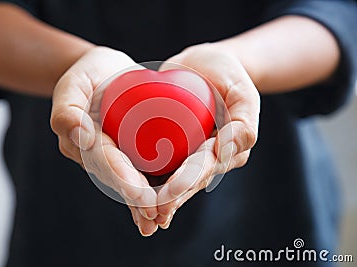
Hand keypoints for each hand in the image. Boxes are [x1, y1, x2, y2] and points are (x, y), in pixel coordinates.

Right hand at [50, 46, 158, 235]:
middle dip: (136, 197)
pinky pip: (138, 174)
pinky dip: (149, 193)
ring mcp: (113, 156)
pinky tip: (160, 212)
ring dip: (142, 204)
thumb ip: (67, 108)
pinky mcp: (128, 153)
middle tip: (155, 213)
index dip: (122, 177)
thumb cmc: (88, 76)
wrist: (103, 73)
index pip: (104, 160)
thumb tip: (81, 137)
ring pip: (129, 182)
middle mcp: (97, 154)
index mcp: (83, 141)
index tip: (140, 194)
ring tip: (159, 220)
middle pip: (118, 178)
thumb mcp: (73, 84)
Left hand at [155, 43, 259, 228]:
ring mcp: (185, 152)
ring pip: (170, 179)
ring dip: (156, 198)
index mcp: (224, 150)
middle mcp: (204, 156)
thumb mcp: (243, 93)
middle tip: (151, 212)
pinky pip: (156, 163)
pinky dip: (145, 179)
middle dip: (169, 199)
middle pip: (185, 182)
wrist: (204, 64)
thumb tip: (224, 153)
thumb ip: (243, 122)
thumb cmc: (227, 75)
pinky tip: (129, 192)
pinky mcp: (168, 143)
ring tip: (140, 214)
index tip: (169, 193)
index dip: (186, 182)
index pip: (203, 169)